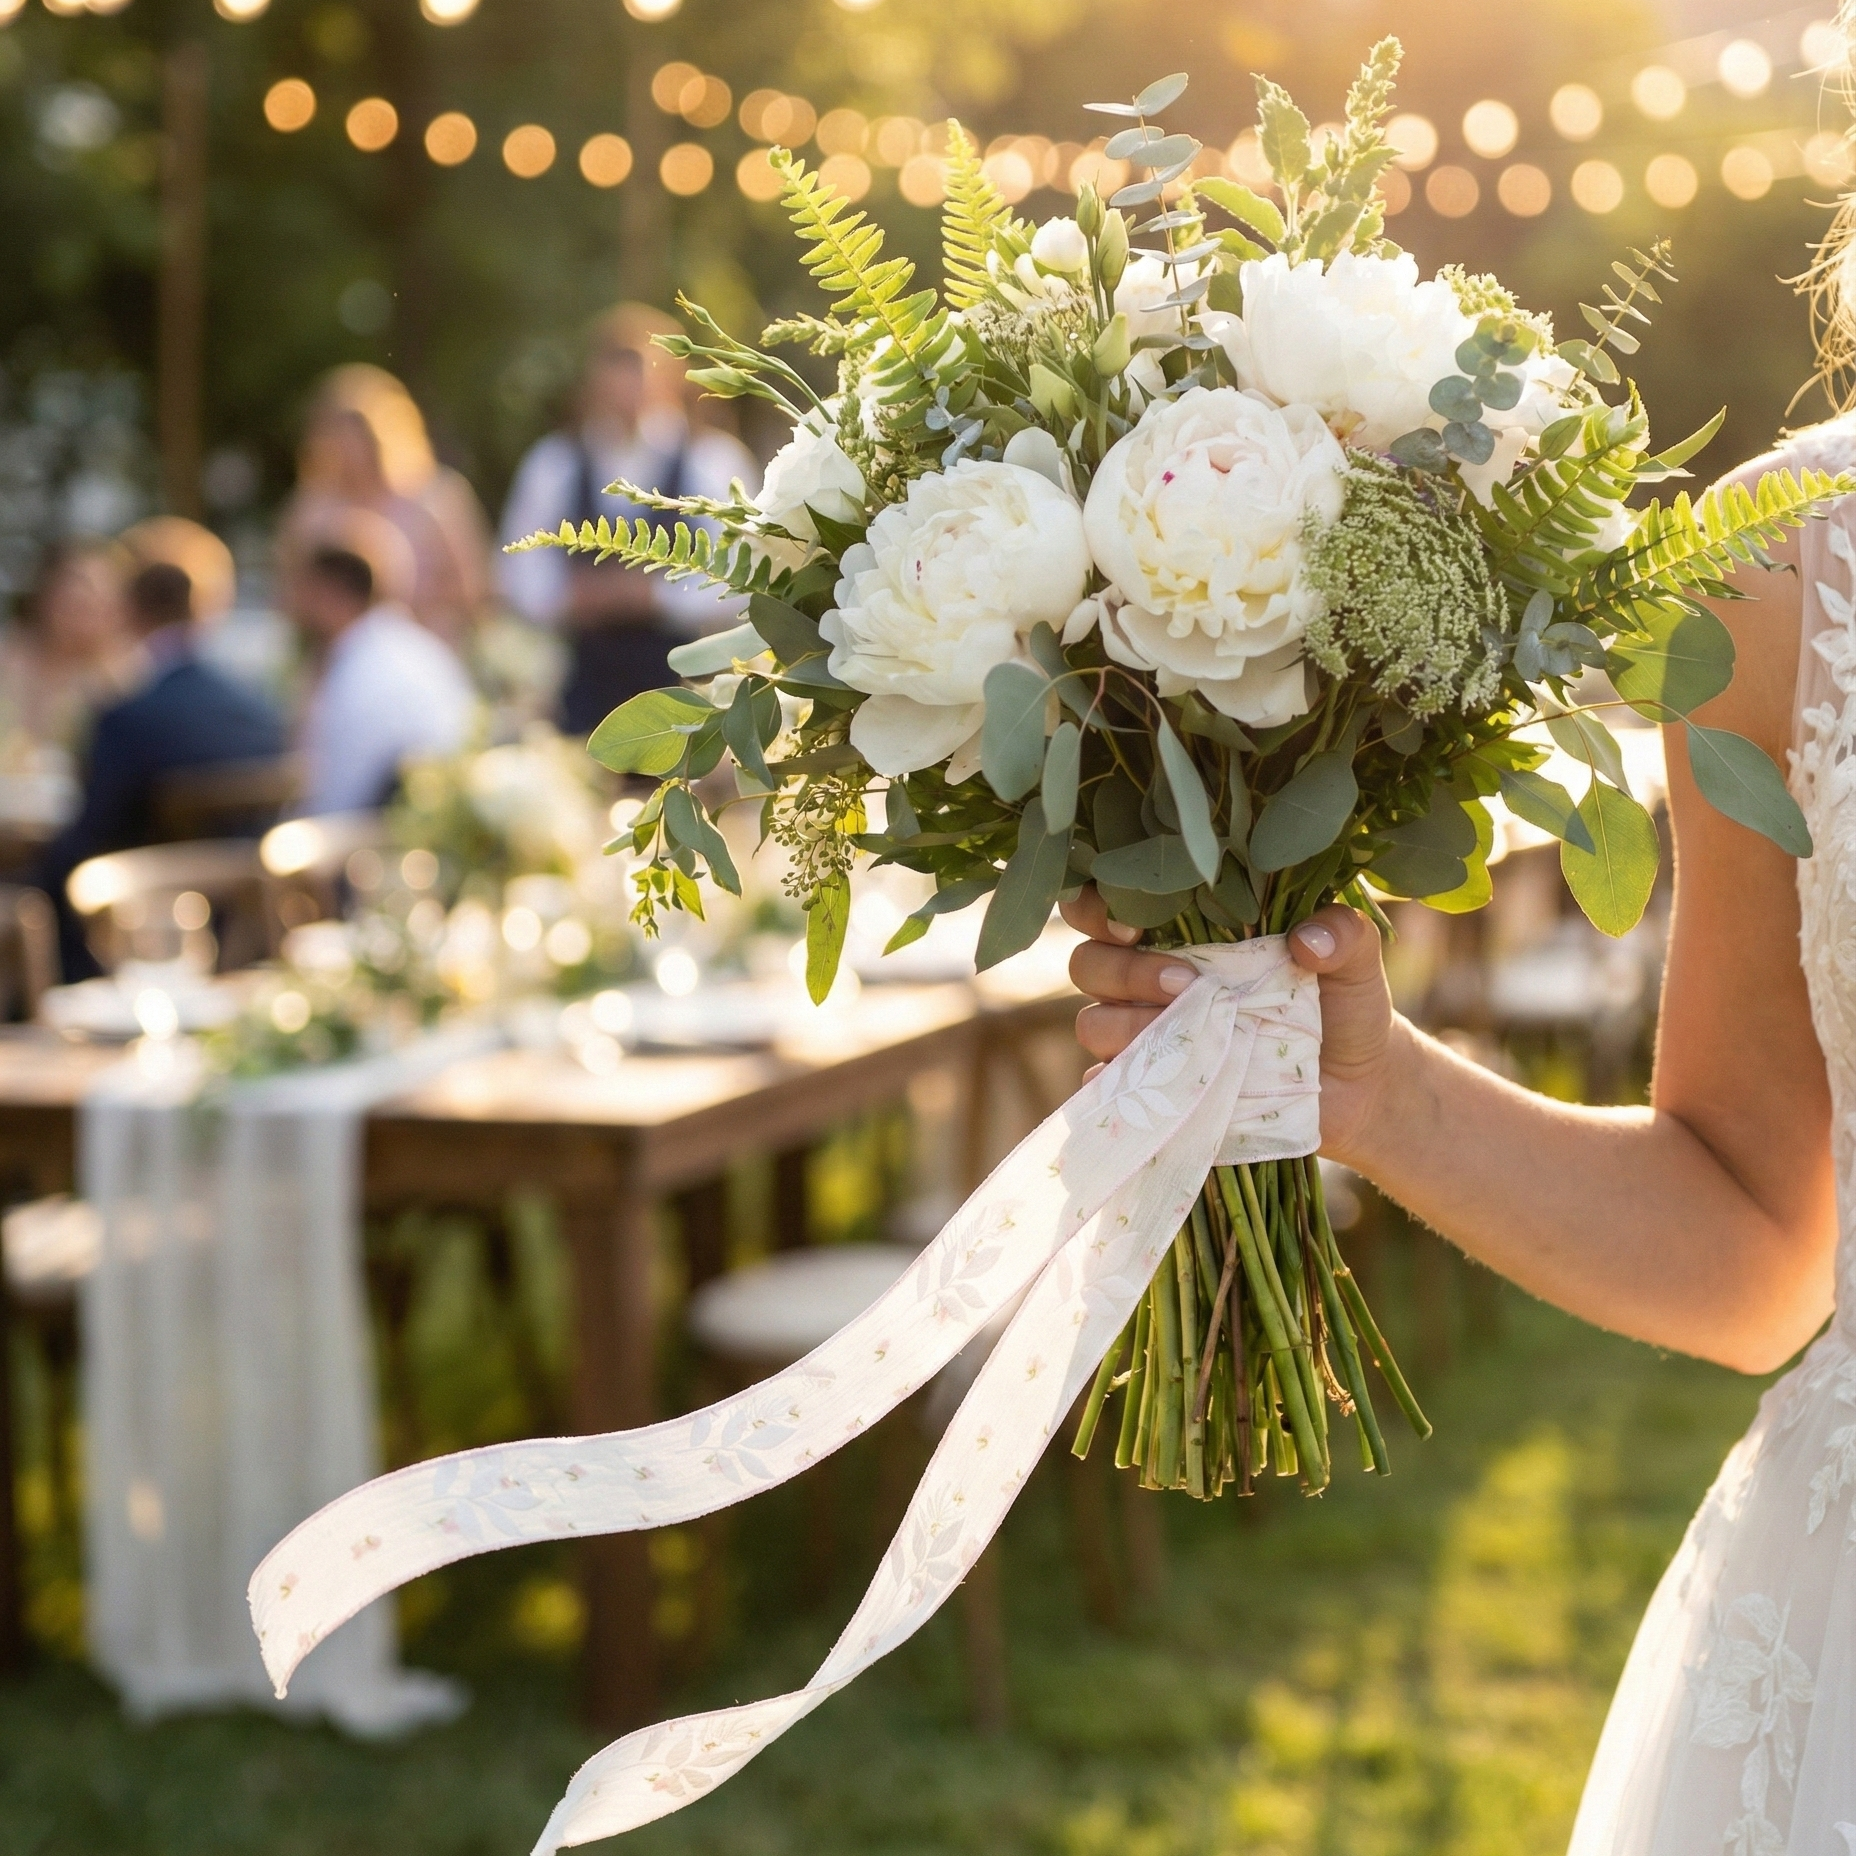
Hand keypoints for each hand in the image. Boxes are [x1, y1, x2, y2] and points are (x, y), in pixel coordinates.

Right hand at [1059, 887, 1400, 1163]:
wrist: (1358, 1084)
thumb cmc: (1344, 1004)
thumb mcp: (1354, 960)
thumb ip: (1341, 934)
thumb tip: (1309, 941)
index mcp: (1180, 931)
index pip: (1106, 902)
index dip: (1098, 905)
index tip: (1137, 921)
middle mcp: (1148, 980)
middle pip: (1088, 963)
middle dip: (1126, 971)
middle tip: (1187, 983)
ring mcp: (1148, 1037)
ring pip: (1093, 1024)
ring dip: (1130, 1029)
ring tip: (1192, 1035)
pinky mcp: (1154, 1092)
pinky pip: (1107, 1090)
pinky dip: (1115, 1089)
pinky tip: (1155, 1087)